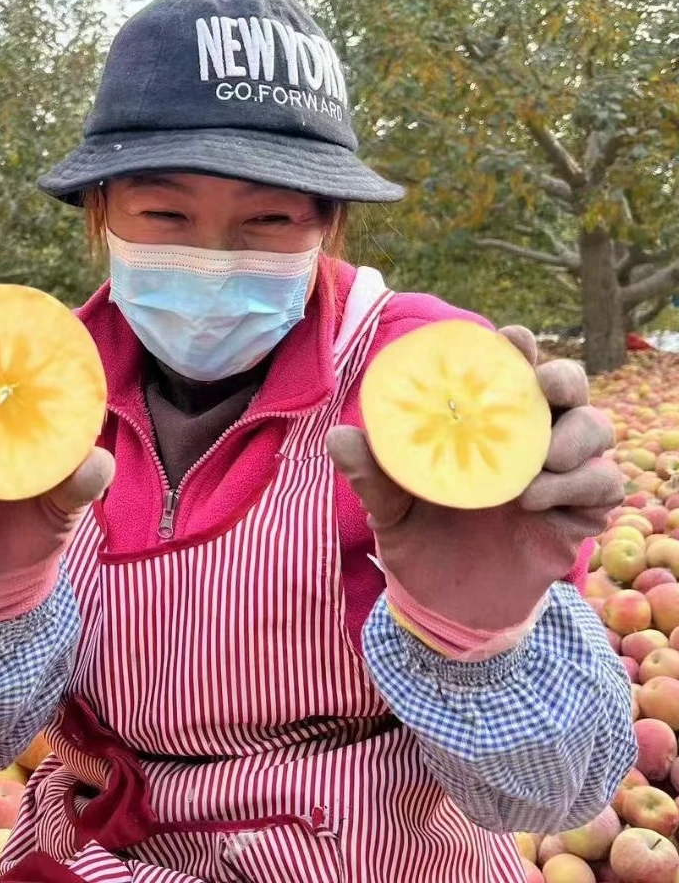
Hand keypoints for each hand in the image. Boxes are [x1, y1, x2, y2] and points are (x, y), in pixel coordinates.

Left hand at [327, 326, 622, 631]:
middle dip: (564, 378)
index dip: (518, 348)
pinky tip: (537, 502)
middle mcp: (528, 436)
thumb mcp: (387, 505)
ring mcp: (560, 473)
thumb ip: (371, 472)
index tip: (511, 339)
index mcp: (484, 420)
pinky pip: (605, 485)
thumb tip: (337, 435)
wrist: (442, 603)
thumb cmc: (416, 535)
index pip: (509, 370)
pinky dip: (580, 486)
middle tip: (544, 388)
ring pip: (597, 429)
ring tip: (537, 464)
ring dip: (575, 437)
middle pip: (569, 386)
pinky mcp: (580, 513)